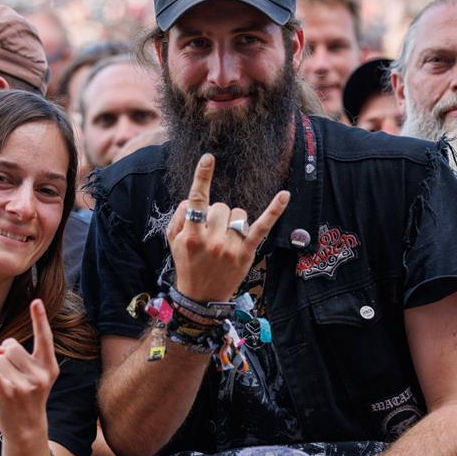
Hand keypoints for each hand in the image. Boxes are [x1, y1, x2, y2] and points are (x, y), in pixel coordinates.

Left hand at [0, 299, 58, 444]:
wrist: (27, 430)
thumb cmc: (28, 398)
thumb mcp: (32, 377)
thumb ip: (20, 358)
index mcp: (49, 367)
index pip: (45, 338)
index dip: (39, 319)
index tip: (36, 301)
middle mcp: (39, 375)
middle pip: (12, 346)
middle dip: (5, 353)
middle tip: (9, 369)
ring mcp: (25, 385)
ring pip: (0, 358)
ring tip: (5, 382)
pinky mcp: (9, 394)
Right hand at [167, 154, 289, 302]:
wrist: (200, 297)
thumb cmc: (186, 263)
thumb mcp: (172, 240)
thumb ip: (179, 216)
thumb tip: (193, 201)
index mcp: (190, 235)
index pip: (196, 200)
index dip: (202, 177)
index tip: (208, 158)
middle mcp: (211, 240)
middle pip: (221, 207)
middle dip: (216, 215)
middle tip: (211, 233)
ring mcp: (230, 247)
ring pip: (238, 213)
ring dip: (232, 220)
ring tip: (225, 237)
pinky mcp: (246, 253)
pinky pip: (262, 227)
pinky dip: (274, 210)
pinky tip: (285, 195)